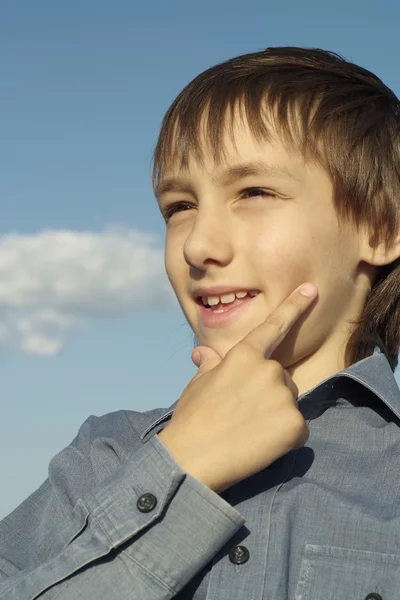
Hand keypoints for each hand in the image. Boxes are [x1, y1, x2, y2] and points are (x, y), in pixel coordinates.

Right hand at [158, 283, 317, 493]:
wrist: (191, 458)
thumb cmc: (192, 418)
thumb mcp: (198, 384)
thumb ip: (210, 364)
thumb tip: (203, 352)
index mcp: (244, 356)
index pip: (273, 327)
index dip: (294, 307)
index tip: (311, 289)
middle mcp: (269, 370)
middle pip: (282, 378)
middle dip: (268, 393)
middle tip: (243, 415)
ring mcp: (283, 396)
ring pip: (289, 403)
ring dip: (276, 416)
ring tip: (248, 431)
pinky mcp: (294, 424)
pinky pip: (298, 430)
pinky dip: (284, 439)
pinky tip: (260, 446)